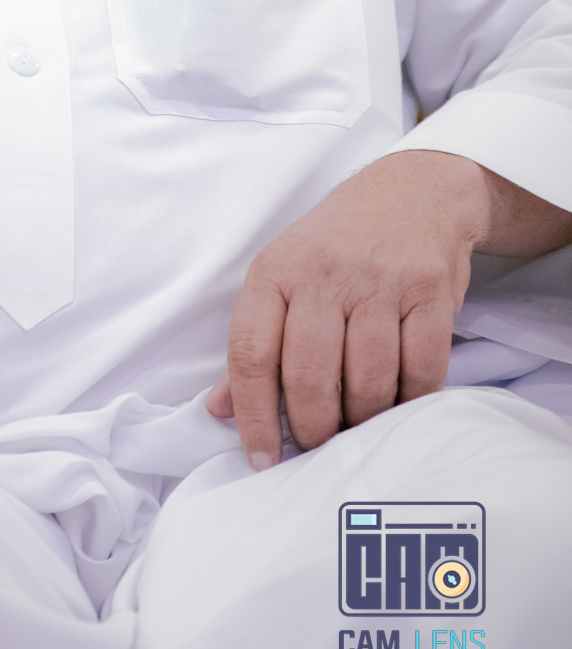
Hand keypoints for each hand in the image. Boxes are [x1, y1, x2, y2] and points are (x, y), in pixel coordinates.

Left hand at [207, 150, 489, 466]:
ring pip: (367, 383)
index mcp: (276, 271)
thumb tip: (219, 409)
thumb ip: (253, 342)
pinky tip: (400, 405)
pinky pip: (422, 371)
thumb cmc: (336, 243)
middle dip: (312, 429)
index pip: (251, 353)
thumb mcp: (282, 274)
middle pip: (310, 378)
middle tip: (318, 446)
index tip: (262, 457)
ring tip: (357, 428)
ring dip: (362, 422)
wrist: (414, 191)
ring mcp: (380, 282)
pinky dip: (411, 402)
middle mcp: (325, 274)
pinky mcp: (429, 291)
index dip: (252, 416)